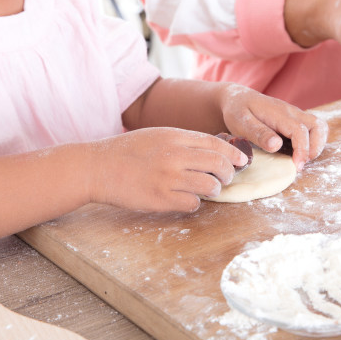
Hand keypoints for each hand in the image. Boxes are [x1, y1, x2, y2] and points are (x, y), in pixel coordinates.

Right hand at [88, 127, 248, 212]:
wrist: (99, 167)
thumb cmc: (128, 151)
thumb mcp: (158, 135)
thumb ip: (185, 141)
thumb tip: (214, 149)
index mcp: (175, 136)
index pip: (216, 144)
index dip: (233, 154)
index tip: (241, 160)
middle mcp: (174, 156)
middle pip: (218, 165)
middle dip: (228, 174)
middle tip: (225, 178)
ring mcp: (168, 178)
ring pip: (210, 186)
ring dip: (213, 190)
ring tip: (207, 189)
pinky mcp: (161, 199)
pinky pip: (192, 204)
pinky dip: (194, 203)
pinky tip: (186, 199)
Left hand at [217, 84, 327, 169]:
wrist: (237, 98)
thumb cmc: (237, 111)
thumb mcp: (241, 122)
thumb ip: (258, 133)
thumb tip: (276, 146)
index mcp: (278, 113)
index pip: (299, 130)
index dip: (302, 150)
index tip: (297, 166)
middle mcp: (291, 112)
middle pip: (318, 125)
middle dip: (316, 147)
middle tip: (301, 163)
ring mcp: (295, 115)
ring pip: (319, 126)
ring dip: (317, 145)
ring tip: (303, 159)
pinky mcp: (295, 120)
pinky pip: (313, 129)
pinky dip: (313, 142)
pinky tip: (299, 153)